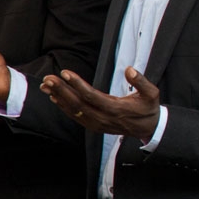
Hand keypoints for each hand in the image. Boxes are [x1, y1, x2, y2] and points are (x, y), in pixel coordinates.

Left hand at [41, 67, 159, 142]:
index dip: (77, 84)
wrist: (148, 128)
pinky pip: (76, 117)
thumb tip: (129, 69)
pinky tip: (54, 97)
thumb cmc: (148, 108)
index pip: (91, 96)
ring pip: (74, 111)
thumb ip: (142, 81)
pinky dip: (64, 107)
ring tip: (46, 85)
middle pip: (78, 104)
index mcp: (116, 109)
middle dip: (61, 90)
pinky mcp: (94, 125)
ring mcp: (97, 124)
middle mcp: (103, 118)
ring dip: (59, 97)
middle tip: (49, 78)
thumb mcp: (152, 93)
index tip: (65, 73)